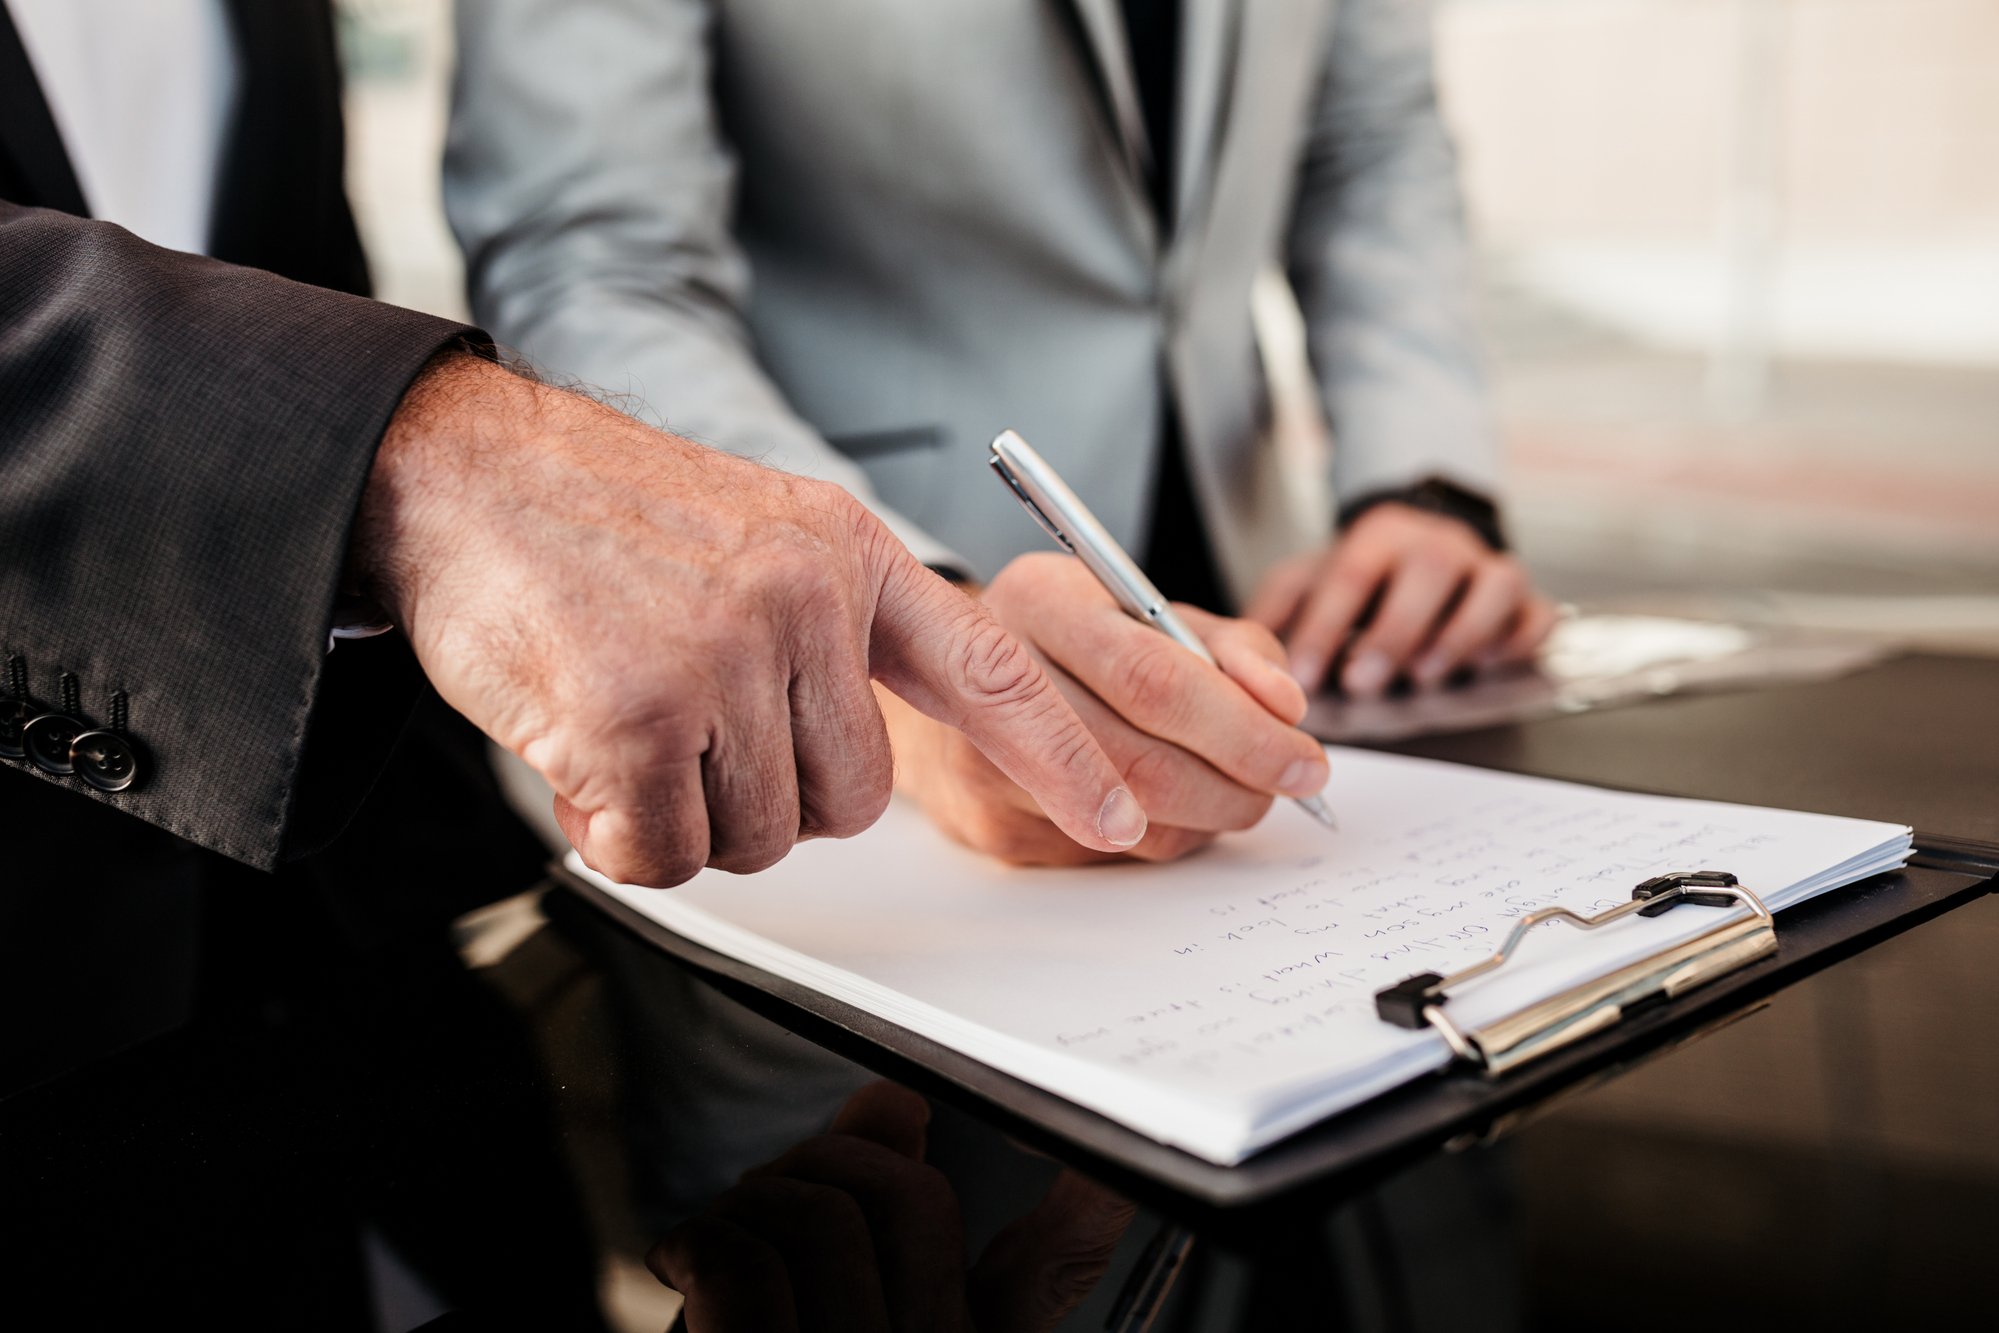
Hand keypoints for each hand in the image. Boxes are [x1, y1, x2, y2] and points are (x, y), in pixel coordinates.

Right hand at [348, 353, 1143, 886]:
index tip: (1122, 817)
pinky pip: (664, 856)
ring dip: (681, 815)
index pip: (992, 667)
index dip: (1062, 753)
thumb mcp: (755, 539)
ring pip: (756, 839)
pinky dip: (614, 836)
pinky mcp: (640, 717)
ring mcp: (726, 654)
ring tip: (620, 718)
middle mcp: (806, 598)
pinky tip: (575, 753)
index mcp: (848, 553)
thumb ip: (826, 638)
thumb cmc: (598, 523)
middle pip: (848, 801)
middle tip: (683, 732)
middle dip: (767, 799)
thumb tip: (854, 780)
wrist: (456, 472)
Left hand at [648, 1081, 1135, 1332]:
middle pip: (911, 1197)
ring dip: (749, 1201)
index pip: (1058, 1265)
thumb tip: (895, 1102)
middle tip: (776, 1190)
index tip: (1107, 1140)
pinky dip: (701, 1238)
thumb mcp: (843, 1309)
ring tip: (720, 1238)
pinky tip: (684, 1258)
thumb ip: (878, 1206)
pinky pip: (745, 1266)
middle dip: (825, 1157)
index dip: (1093, 1192)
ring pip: (820, 1216)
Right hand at [877, 552, 1330, 864]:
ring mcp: (979, 758)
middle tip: (1286, 787)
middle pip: (1140, 764)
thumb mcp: (1150, 615)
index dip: (1240, 729)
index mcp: (1043, 599)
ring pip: (1129, 820)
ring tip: (1231, 789)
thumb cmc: (1074, 646)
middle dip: (1237, 786)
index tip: (1304, 756)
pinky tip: (1168, 803)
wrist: (954, 682)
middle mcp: (995, 673)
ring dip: (1208, 817)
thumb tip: (1283, 707)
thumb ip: (1231, 648)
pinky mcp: (986, 823)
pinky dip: (1164, 835)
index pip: (1154, 678)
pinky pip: (1106, 854)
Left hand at [1246, 503, 1556, 698]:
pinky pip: (1537, 611)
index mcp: (1377, 536)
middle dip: (1393, 631)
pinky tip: (1489, 664)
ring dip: (1461, 633)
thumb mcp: (1308, 578)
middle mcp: (1436, 543)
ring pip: (1493, 584)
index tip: (1306, 675)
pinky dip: (1520, 638)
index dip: (1327, 626)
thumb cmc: (1359, 573)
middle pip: (1426, 571)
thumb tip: (1235, 655)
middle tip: (1363, 682)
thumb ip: (1275, 609)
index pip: (1350, 573)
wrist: (1418, 539)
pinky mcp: (1523, 598)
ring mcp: (1485, 566)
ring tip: (1426, 675)